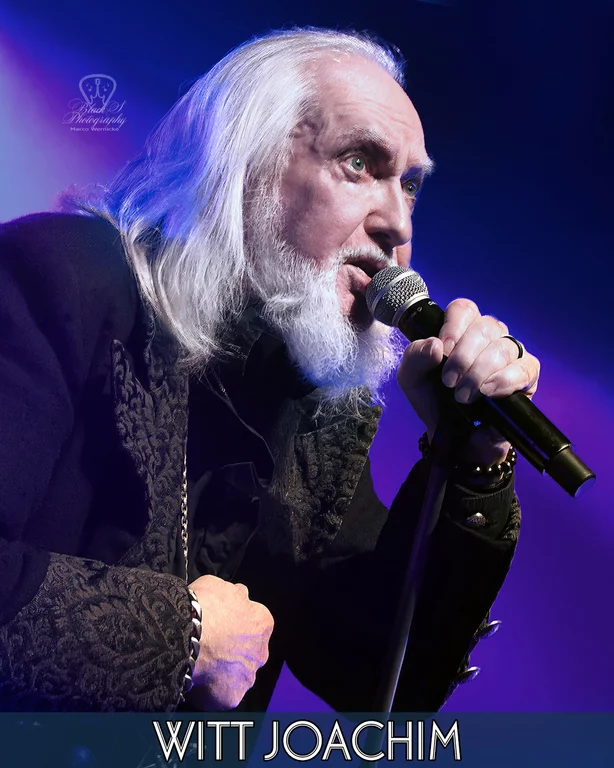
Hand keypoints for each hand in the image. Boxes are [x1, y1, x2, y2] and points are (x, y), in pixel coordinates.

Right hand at [186, 574, 273, 709]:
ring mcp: (247, 677)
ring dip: (222, 671)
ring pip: (235, 675)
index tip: (220, 625)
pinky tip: (195, 679)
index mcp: (262, 622)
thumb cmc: (204, 608)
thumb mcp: (220, 586)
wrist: (187, 636)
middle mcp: (261, 652)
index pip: (254, 624)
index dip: (235, 624)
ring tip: (198, 664)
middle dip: (232, 651)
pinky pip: (220, 695)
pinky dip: (209, 690)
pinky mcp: (231, 697)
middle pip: (247, 652)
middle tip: (209, 646)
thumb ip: (234, 595)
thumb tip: (237, 596)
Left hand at [397, 298, 539, 464]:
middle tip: (449, 382)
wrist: (453, 437)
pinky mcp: (527, 375)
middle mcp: (489, 336)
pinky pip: (524, 367)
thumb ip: (415, 357)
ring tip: (464, 396)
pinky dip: (504, 379)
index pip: (463, 309)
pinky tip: (488, 392)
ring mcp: (510, 354)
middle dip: (463, 356)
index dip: (454, 326)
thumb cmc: (434, 400)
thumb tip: (435, 345)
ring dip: (479, 372)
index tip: (444, 350)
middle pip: (484, 327)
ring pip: (503, 347)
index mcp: (462, 329)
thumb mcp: (411, 379)